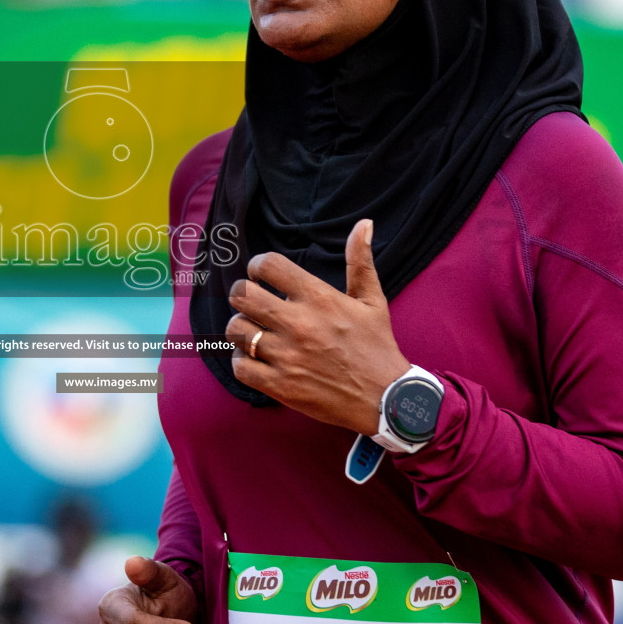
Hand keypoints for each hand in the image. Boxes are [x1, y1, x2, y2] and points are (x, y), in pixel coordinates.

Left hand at [225, 218, 410, 433]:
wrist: (386, 399)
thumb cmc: (377, 346)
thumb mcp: (372, 301)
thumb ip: (360, 261)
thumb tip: (364, 224)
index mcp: (318, 298)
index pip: (268, 265)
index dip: (257, 266)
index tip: (259, 275)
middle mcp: (299, 323)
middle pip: (242, 295)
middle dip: (241, 295)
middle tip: (251, 303)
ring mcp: (287, 355)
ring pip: (236, 330)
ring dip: (240, 329)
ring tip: (253, 331)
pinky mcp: (280, 385)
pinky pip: (240, 366)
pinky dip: (241, 361)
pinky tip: (254, 358)